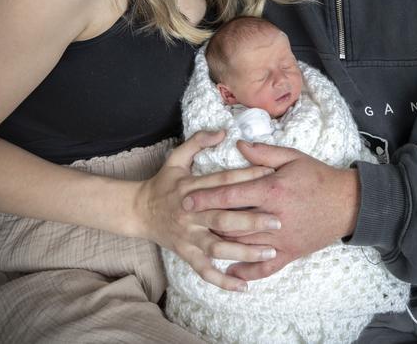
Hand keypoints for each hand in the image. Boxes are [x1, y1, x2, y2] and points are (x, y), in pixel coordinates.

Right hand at [134, 131, 281, 290]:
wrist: (137, 210)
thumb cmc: (163, 182)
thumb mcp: (176, 157)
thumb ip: (198, 141)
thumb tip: (222, 131)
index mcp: (191, 187)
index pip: (223, 182)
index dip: (246, 176)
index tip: (271, 174)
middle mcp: (191, 213)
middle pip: (223, 218)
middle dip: (252, 220)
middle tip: (279, 221)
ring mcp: (188, 236)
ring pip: (218, 247)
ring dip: (244, 251)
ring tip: (270, 252)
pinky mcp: (185, 254)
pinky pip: (205, 270)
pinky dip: (223, 280)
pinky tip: (243, 286)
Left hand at [182, 141, 360, 280]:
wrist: (347, 203)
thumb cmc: (317, 177)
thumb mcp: (292, 157)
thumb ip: (263, 153)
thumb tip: (238, 145)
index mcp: (272, 190)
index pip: (232, 194)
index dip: (207, 196)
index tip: (187, 198)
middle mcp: (273, 217)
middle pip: (232, 222)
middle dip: (206, 221)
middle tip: (185, 220)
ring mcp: (281, 238)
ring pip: (244, 245)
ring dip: (221, 244)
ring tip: (200, 240)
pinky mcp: (290, 253)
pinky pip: (266, 266)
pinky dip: (247, 270)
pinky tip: (231, 271)